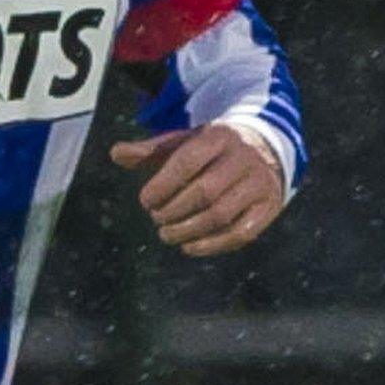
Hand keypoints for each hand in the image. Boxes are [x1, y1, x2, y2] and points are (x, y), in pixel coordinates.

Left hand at [108, 123, 283, 257]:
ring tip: (166, 234)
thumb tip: (115, 154)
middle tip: (156, 219)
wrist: (263, 150)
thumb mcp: (182, 143)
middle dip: (174, 210)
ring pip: (221, 214)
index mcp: (217, 137)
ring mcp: (259, 184)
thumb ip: (149, 150)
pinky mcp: (268, 207)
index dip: (163, 185)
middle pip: (205, 192)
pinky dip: (212, 245)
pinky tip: (189, 248)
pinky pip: (242, 233)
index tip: (145, 201)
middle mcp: (242, 159)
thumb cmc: (210, 151)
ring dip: (189, 230)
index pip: (187, 161)